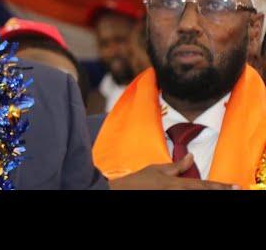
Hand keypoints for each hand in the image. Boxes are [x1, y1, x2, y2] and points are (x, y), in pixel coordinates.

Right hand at [109, 154, 240, 189]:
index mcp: (177, 184)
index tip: (234, 186)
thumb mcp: (157, 169)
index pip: (203, 185)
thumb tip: (191, 157)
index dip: (220, 186)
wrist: (124, 191)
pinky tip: (202, 193)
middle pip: (204, 193)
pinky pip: (188, 200)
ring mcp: (174, 199)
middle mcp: (179, 193)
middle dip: (219, 191)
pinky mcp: (170, 202)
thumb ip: (176, 166)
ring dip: (208, 194)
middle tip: (235, 189)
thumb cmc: (140, 180)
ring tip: (221, 191)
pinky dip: (196, 195)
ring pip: (197, 197)